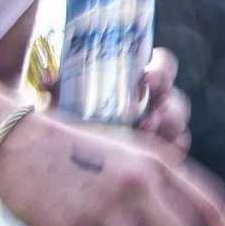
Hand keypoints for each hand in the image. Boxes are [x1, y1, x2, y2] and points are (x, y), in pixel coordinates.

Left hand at [34, 47, 189, 155]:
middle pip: (176, 99)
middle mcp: (157, 102)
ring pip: (178, 127)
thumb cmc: (69, 113)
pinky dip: (168, 155)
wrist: (66, 148)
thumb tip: (46, 80)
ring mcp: (162, 129)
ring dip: (165, 131)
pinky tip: (151, 160)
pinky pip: (176, 153)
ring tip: (143, 138)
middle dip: (166, 107)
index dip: (161, 70)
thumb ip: (57, 86)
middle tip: (147, 117)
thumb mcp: (62, 97)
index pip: (164, 65)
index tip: (144, 79)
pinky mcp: (162, 155)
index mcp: (141, 79)